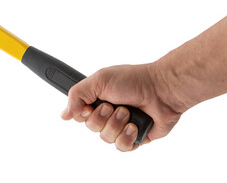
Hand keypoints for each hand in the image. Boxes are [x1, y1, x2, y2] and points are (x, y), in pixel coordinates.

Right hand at [61, 64, 183, 151]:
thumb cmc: (133, 81)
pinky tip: (134, 125)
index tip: (89, 106)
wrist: (161, 91)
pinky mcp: (134, 137)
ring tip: (128, 112)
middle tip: (114, 105)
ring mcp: (121, 125)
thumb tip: (64, 115)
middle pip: (91, 127)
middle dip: (102, 117)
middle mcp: (108, 112)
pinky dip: (127, 136)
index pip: (79, 114)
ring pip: (106, 138)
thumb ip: (77, 94)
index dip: (83, 113)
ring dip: (117, 124)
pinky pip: (121, 147)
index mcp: (98, 98)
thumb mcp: (99, 80)